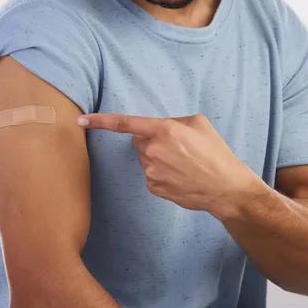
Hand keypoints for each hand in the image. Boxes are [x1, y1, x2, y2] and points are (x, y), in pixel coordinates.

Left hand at [77, 113, 257, 216]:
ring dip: (157, 159)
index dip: (101, 121)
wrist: (225, 187)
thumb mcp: (198, 123)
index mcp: (163, 130)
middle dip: (151, 142)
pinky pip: (151, 175)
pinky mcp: (154, 188)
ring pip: (145, 159)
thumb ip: (173, 120)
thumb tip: (159, 127)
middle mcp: (153, 150)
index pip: (125, 124)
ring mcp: (151, 172)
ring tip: (183, 164)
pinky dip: (162, 174)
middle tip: (177, 148)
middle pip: (139, 142)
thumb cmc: (215, 152)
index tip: (82, 119)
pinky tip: (180, 177)